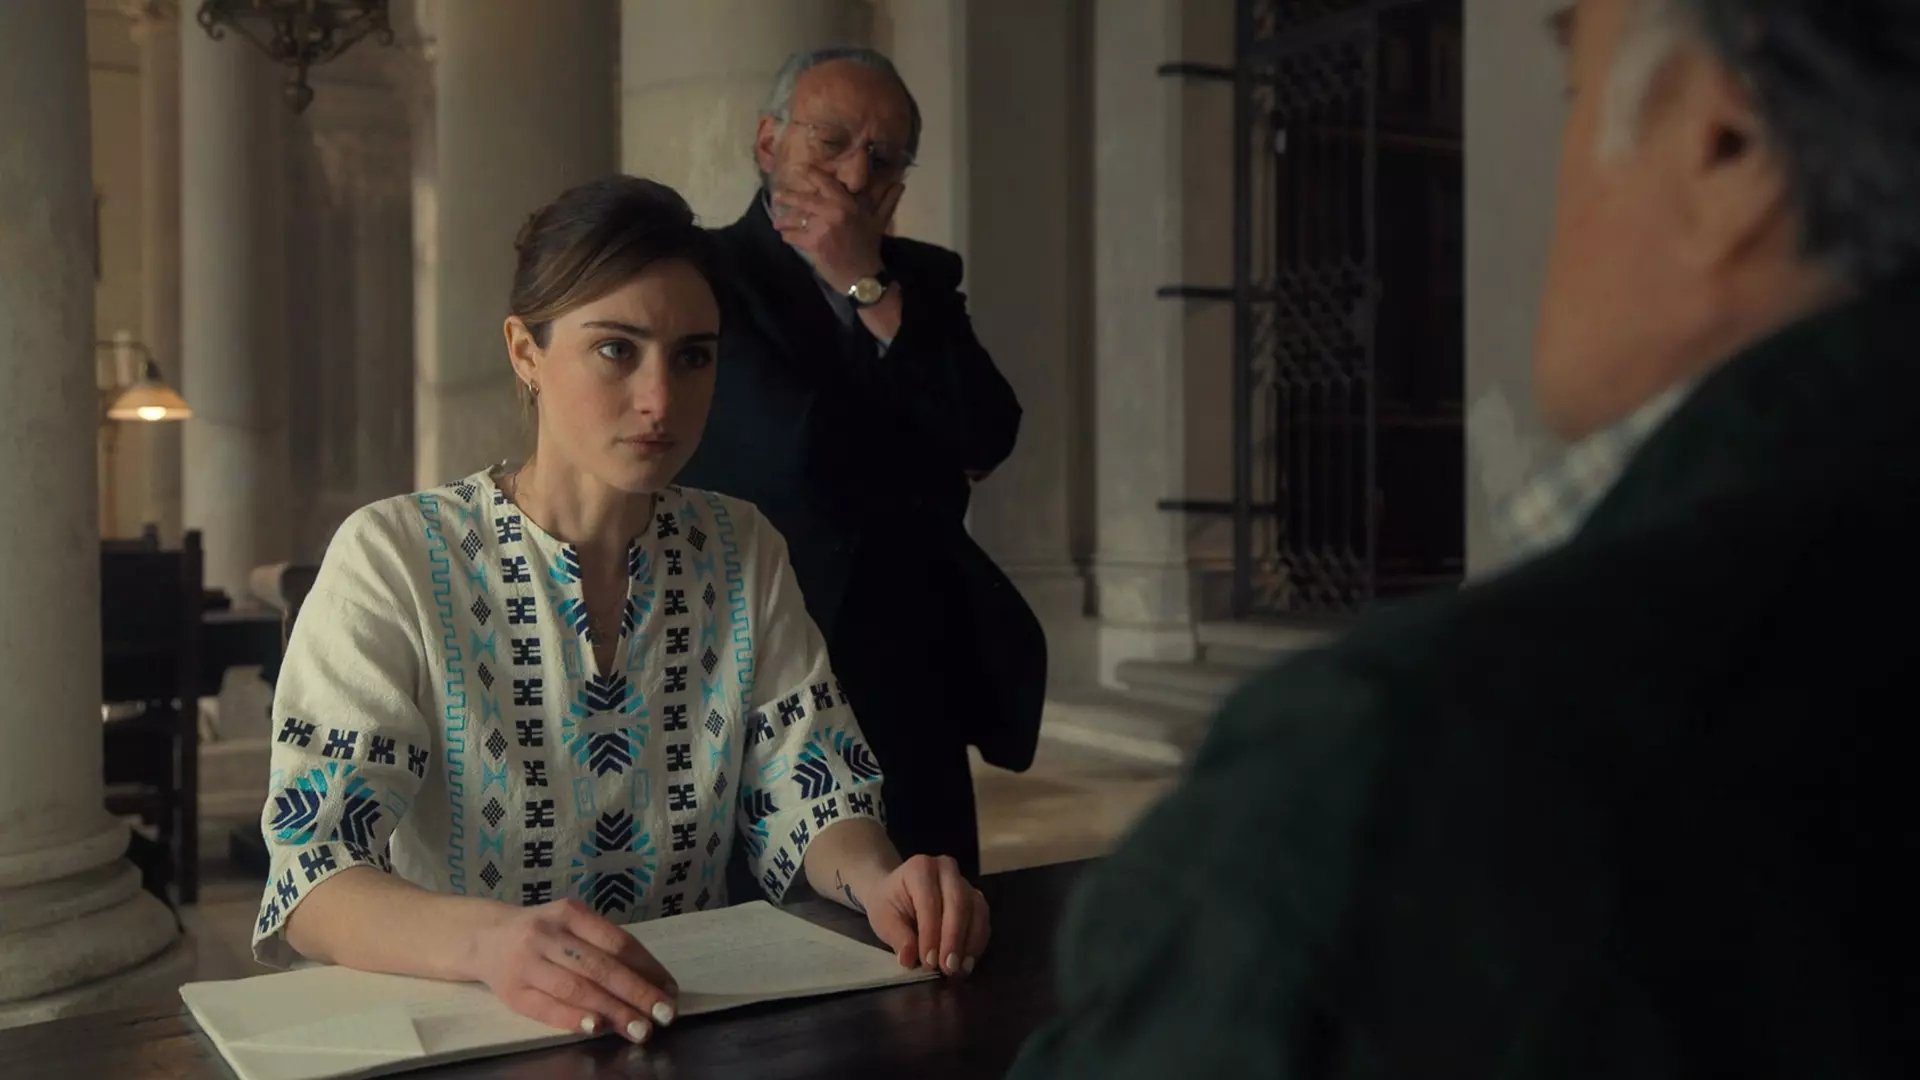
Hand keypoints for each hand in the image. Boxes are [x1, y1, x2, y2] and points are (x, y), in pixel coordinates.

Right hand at [468, 898, 679, 1043]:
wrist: (485, 937)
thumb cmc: (544, 934)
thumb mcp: (573, 926)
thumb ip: (607, 947)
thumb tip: (655, 982)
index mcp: (570, 913)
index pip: (617, 942)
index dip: (647, 968)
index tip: (670, 990)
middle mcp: (548, 934)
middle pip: (599, 966)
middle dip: (637, 992)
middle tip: (665, 1014)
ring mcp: (527, 962)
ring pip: (576, 988)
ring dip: (612, 1010)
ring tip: (639, 1028)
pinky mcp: (512, 991)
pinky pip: (547, 1007)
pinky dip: (574, 1018)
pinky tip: (597, 1027)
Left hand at [770, 164, 905, 291]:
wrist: (863, 276)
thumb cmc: (869, 247)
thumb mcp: (878, 222)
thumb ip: (886, 201)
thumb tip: (900, 184)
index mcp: (847, 203)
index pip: (825, 182)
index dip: (811, 174)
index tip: (801, 169)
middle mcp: (834, 211)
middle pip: (804, 199)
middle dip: (787, 196)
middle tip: (776, 195)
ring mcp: (822, 227)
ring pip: (795, 219)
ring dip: (783, 221)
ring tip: (777, 223)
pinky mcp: (814, 243)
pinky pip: (793, 237)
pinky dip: (788, 237)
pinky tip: (786, 237)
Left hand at [863, 854, 989, 977]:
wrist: (897, 893)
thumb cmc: (890, 904)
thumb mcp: (884, 919)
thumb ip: (897, 937)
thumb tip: (909, 959)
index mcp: (920, 868)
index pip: (930, 901)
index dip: (930, 933)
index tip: (928, 962)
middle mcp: (947, 869)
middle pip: (958, 903)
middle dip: (953, 939)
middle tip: (948, 968)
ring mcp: (965, 882)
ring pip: (976, 911)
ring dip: (970, 943)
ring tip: (960, 969)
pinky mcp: (976, 898)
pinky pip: (983, 919)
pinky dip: (977, 942)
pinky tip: (967, 962)